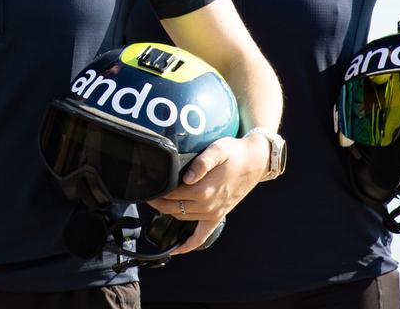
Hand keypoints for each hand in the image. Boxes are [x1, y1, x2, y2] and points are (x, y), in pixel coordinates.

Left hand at [146, 134, 267, 253]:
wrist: (255, 162)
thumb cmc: (234, 154)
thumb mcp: (217, 150)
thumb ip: (201, 163)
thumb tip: (187, 178)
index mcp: (203, 190)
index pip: (169, 194)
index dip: (155, 189)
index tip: (144, 183)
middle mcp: (207, 205)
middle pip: (171, 208)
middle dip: (156, 201)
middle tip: (146, 192)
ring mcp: (213, 213)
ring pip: (181, 218)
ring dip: (167, 212)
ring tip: (157, 202)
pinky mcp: (219, 216)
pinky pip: (201, 236)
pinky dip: (188, 245)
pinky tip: (176, 249)